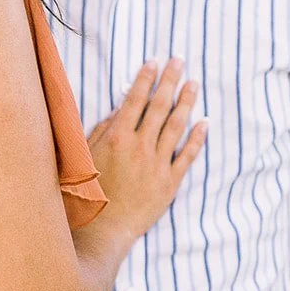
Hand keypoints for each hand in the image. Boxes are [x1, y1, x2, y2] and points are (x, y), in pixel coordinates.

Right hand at [87, 59, 207, 238]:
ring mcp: (157, 164)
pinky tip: (205, 123)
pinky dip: (197, 138)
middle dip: (169, 80)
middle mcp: (140, 147)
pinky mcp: (170, 182)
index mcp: (117, 138)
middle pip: (158, 106)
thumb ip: (101, 132)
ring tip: (194, 84)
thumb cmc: (89, 195)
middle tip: (179, 61)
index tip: (153, 62)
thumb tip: (118, 110)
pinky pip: (187, 155)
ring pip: (176, 126)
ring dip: (186, 102)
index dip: (145, 79)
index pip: (135, 100)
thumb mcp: (85, 158)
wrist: (104, 229)